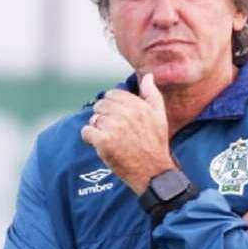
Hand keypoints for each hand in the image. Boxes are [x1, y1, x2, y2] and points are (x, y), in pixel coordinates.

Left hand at [81, 73, 174, 193]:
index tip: (117, 119)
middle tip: (113, 131)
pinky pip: (87, 131)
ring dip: (98, 129)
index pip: (112, 95)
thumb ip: (152, 94)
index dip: (111, 106)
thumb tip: (148, 76)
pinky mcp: (104, 141)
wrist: (154, 172)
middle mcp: (126, 113)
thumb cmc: (156, 144)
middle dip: (103, 117)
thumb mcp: (160, 116)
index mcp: (138, 105)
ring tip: (110, 140)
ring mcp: (114, 127)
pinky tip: (101, 145)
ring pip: (93, 119)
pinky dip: (90, 138)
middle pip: (100, 105)